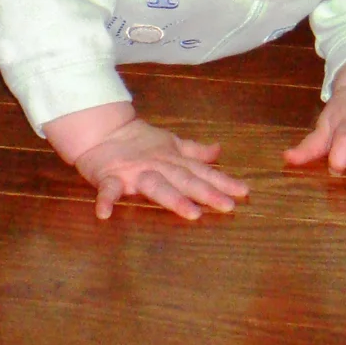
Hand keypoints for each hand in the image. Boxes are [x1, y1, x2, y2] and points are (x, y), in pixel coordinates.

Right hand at [56, 111, 249, 220]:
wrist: (101, 130)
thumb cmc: (139, 142)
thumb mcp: (170, 144)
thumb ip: (195, 152)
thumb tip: (219, 151)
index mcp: (173, 160)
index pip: (201, 172)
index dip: (223, 182)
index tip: (244, 192)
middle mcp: (158, 166)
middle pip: (185, 180)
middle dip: (207, 193)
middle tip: (228, 206)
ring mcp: (134, 172)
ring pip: (156, 186)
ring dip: (173, 198)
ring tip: (191, 213)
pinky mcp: (109, 177)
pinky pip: (107, 190)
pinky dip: (105, 200)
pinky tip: (105, 214)